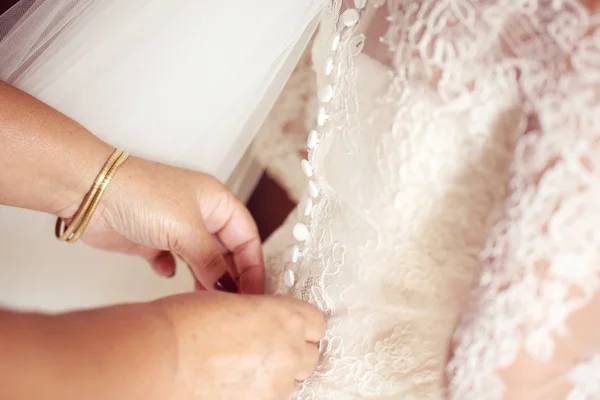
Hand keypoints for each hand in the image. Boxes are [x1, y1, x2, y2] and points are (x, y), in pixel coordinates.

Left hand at [63, 155, 263, 293]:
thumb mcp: (186, 231)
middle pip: (227, 249)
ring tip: (206, 298)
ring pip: (202, 258)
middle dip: (231, 275)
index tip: (255, 290)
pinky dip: (175, 270)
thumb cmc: (140, 194)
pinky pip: (173, 260)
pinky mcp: (153, 240)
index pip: (246, 236)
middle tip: (233, 301)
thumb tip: (227, 285)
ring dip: (205, 277)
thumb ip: (211, 261)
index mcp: (216, 201)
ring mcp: (176, 226)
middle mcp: (199, 213)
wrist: (90, 193)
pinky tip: (168, 273)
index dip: (253, 264)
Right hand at [157, 292, 325, 399]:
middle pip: (310, 355)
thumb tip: (264, 324)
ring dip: (277, 376)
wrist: (162, 357)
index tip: (291, 328)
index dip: (301, 325)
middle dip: (293, 352)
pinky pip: (272, 398)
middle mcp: (289, 351)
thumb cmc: (186, 325)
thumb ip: (261, 315)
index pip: (317, 323)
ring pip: (292, 382)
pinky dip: (260, 392)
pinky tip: (237, 383)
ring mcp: (276, 385)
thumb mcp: (233, 303)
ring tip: (246, 368)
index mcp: (287, 317)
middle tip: (267, 349)